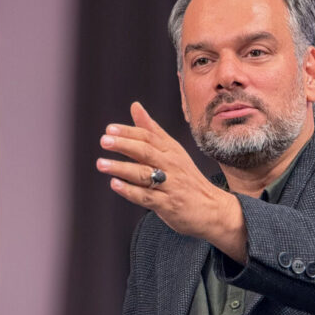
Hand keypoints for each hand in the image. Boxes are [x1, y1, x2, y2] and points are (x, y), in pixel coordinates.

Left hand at [97, 102, 246, 263]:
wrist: (212, 208)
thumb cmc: (187, 178)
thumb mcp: (173, 151)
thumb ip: (152, 130)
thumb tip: (135, 106)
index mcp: (171, 150)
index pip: (149, 137)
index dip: (129, 132)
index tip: (109, 129)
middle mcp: (171, 165)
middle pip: (146, 152)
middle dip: (124, 145)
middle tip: (104, 141)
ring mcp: (170, 185)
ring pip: (144, 174)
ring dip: (122, 168)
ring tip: (101, 163)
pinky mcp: (168, 205)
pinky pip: (147, 197)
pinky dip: (130, 191)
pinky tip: (115, 185)